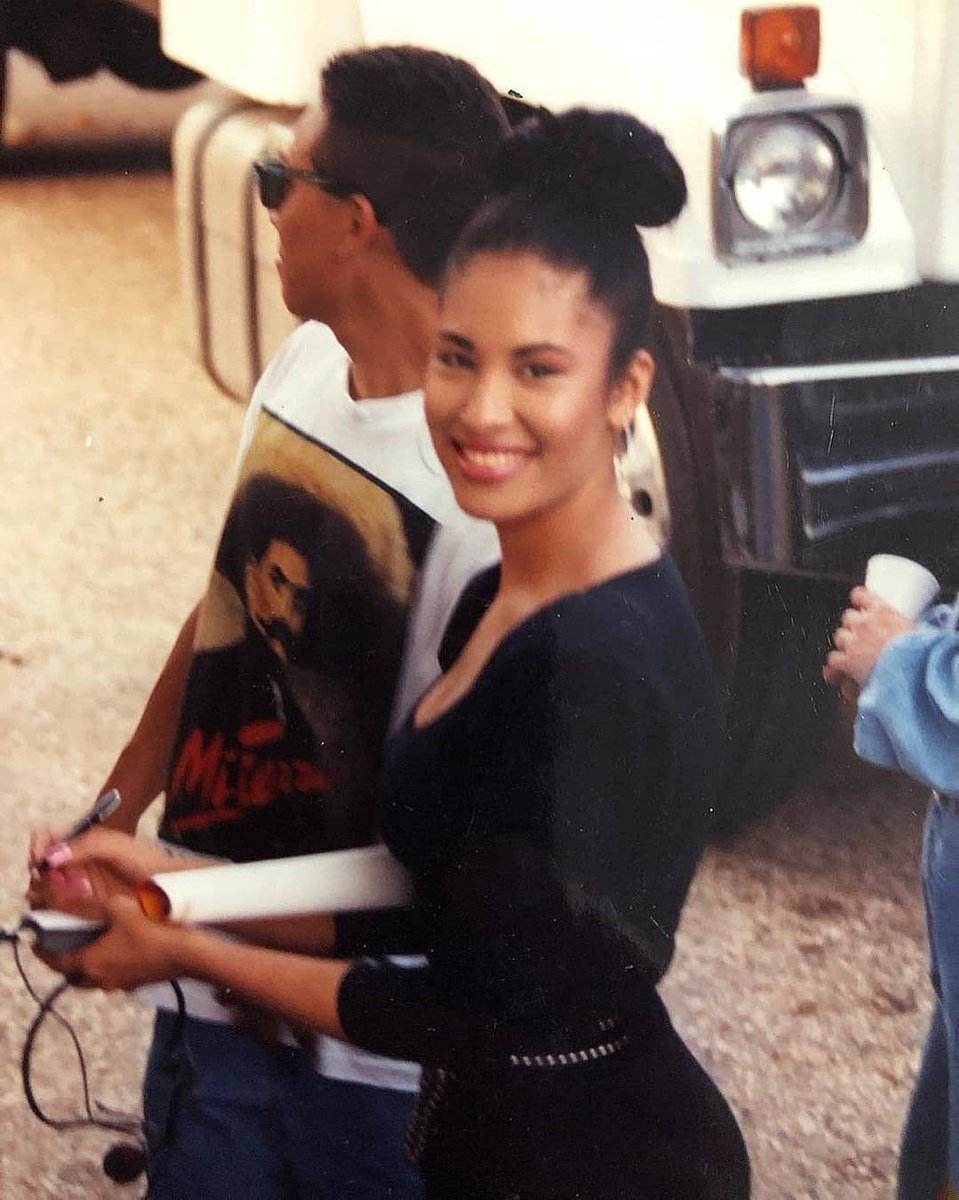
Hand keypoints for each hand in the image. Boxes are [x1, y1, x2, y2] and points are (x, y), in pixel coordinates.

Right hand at [26, 829, 177, 917]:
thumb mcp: (118, 846)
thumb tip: (51, 856)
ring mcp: (77, 886)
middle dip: (38, 873)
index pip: (49, 838)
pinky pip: (58, 909)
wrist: (170, 889)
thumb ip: (87, 845)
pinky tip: (56, 911)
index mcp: (82, 842)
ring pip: (46, 889)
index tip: (39, 857)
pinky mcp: (82, 908)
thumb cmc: (147, 861)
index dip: (39, 845)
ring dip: (41, 892)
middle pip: (43, 866)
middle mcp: (75, 863)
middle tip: (44, 880)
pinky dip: (51, 909)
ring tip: (48, 896)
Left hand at [38, 895, 182, 990]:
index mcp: (90, 962)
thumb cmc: (150, 929)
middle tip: (64, 942)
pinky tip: (119, 948)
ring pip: (93, 978)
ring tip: (91, 943)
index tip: (39, 940)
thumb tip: (64, 901)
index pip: (56, 961)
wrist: (187, 953)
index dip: (44, 951)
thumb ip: (88, 905)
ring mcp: (119, 984)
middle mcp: (100, 979)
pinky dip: (107, 965)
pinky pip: (112, 977)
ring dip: (87, 964)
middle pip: (73, 974)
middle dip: (65, 960)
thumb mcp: (117, 908)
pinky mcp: (136, 983)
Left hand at [823, 586, 915, 692]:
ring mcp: (853, 641)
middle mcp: (865, 623)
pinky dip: (838, 663)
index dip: (858, 600)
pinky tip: (845, 667)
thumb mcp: (917, 631)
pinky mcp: (847, 660)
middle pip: (848, 617)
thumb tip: (909, 630)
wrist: (913, 671)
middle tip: (863, 636)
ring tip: (856, 653)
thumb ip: (906, 627)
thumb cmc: (919, 653)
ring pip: (839, 636)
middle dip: (853, 626)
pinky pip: (833, 658)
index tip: (859, 603)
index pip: (861, 595)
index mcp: (883, 611)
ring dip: (845, 643)